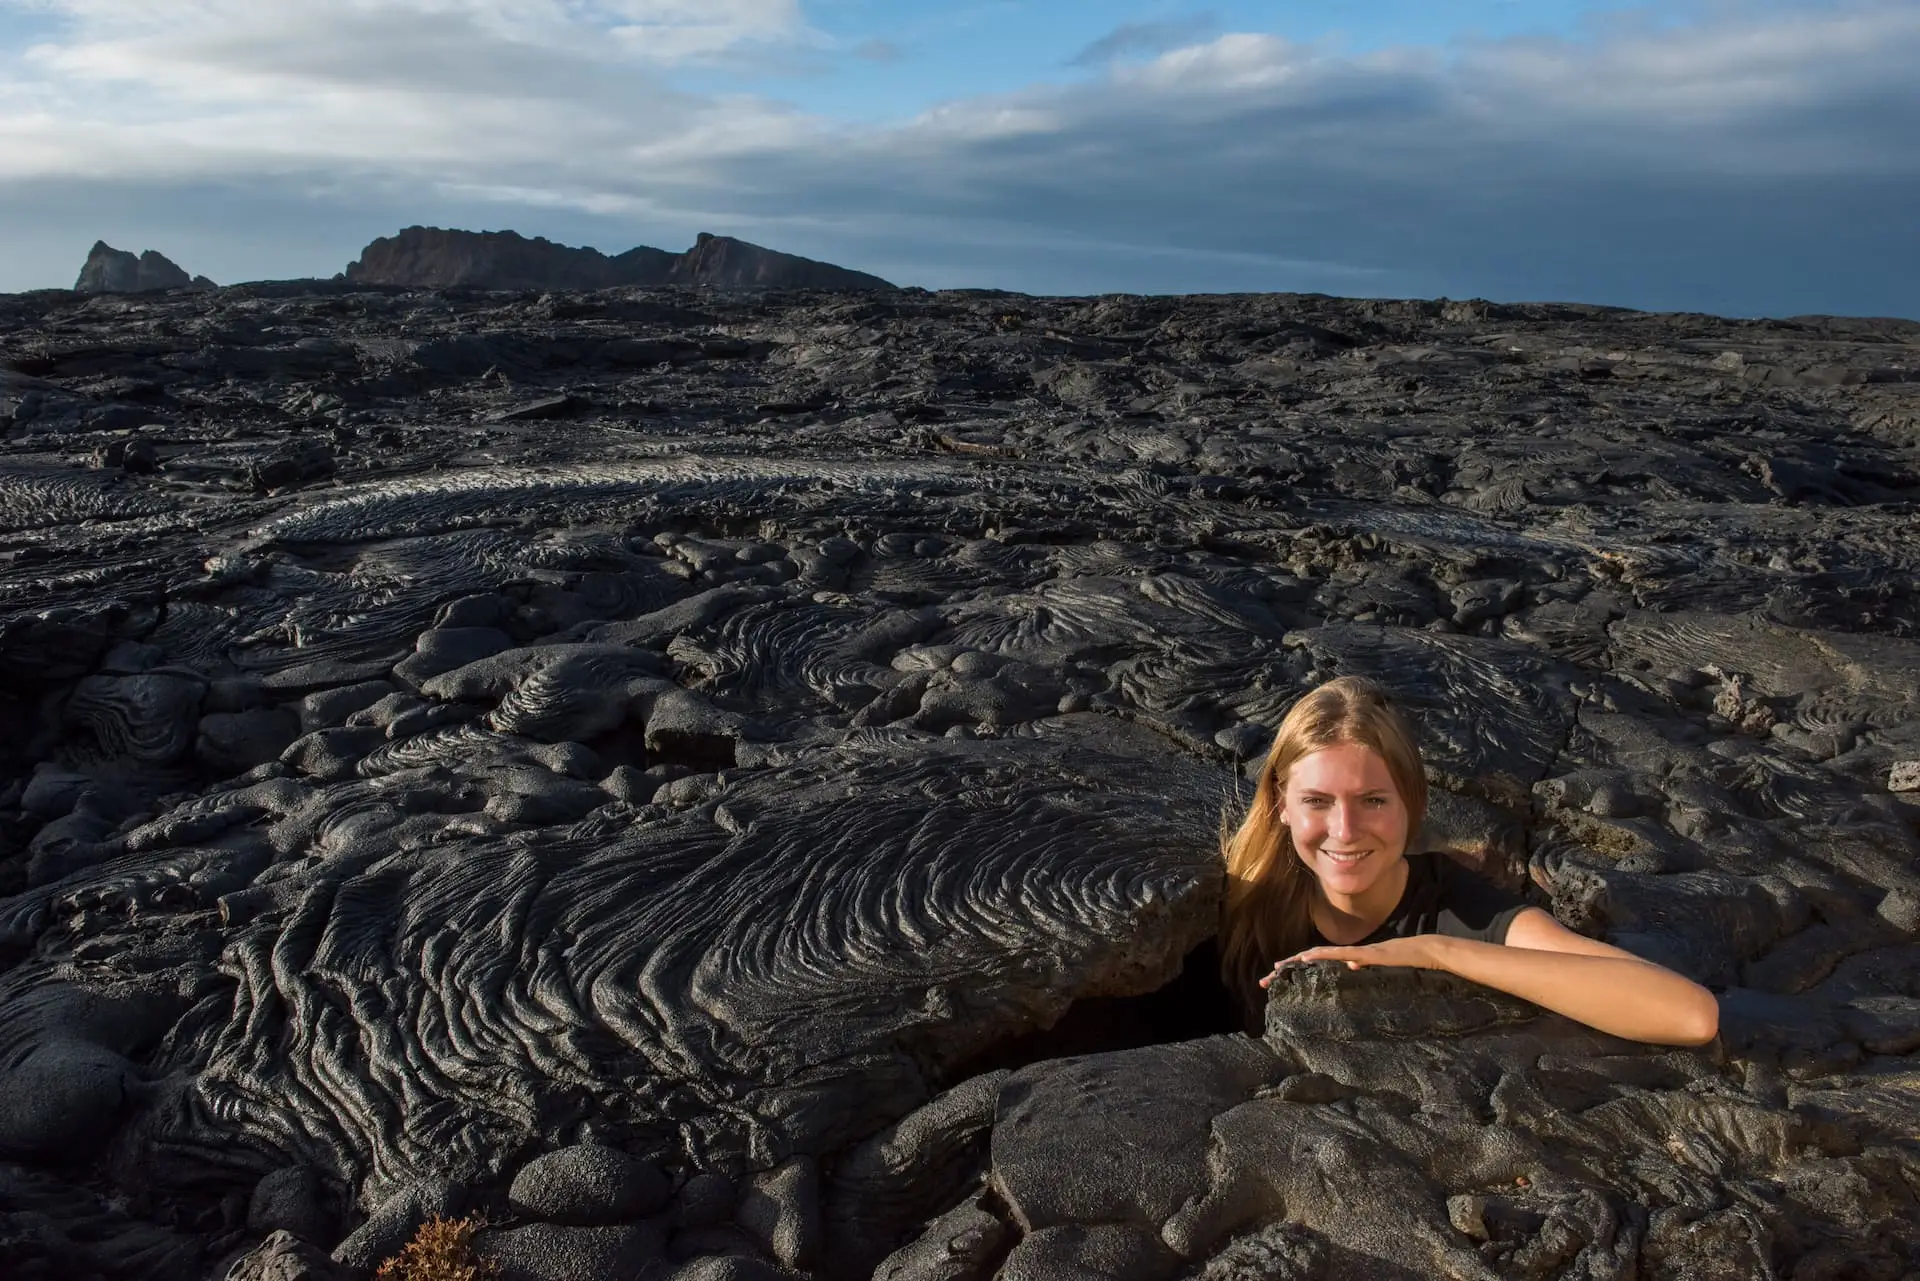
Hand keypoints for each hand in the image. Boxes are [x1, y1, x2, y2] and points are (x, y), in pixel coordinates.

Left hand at [1258, 935, 1449, 986]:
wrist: (1424, 951)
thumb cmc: (1404, 962)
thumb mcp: (1379, 971)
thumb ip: (1364, 968)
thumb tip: (1350, 968)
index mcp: (1348, 960)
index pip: (1317, 965)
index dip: (1296, 971)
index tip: (1277, 979)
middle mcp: (1347, 954)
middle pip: (1311, 960)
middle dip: (1288, 969)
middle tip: (1265, 979)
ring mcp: (1355, 952)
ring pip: (1319, 956)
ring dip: (1297, 961)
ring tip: (1278, 968)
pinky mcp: (1365, 954)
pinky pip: (1339, 955)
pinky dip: (1322, 956)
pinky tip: (1307, 958)